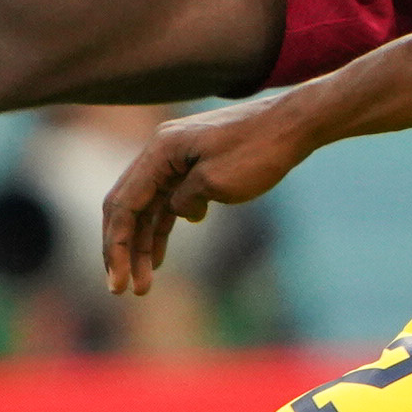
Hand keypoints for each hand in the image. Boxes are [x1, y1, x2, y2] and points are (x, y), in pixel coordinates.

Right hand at [102, 99, 312, 295]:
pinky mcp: (194, 164)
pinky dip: (162, 227)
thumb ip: (184, 201)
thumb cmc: (259, 150)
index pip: (124, 204)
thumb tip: (175, 211)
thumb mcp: (217, 183)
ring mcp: (177, 156)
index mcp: (161, 150)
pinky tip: (160, 256)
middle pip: (128, 206)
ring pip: (148, 206)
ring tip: (144, 283)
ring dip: (143, 244)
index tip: (118, 283)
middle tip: (122, 289)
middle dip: (123, 249)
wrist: (294, 123)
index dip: (116, 246)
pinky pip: (168, 199)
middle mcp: (162, 150)